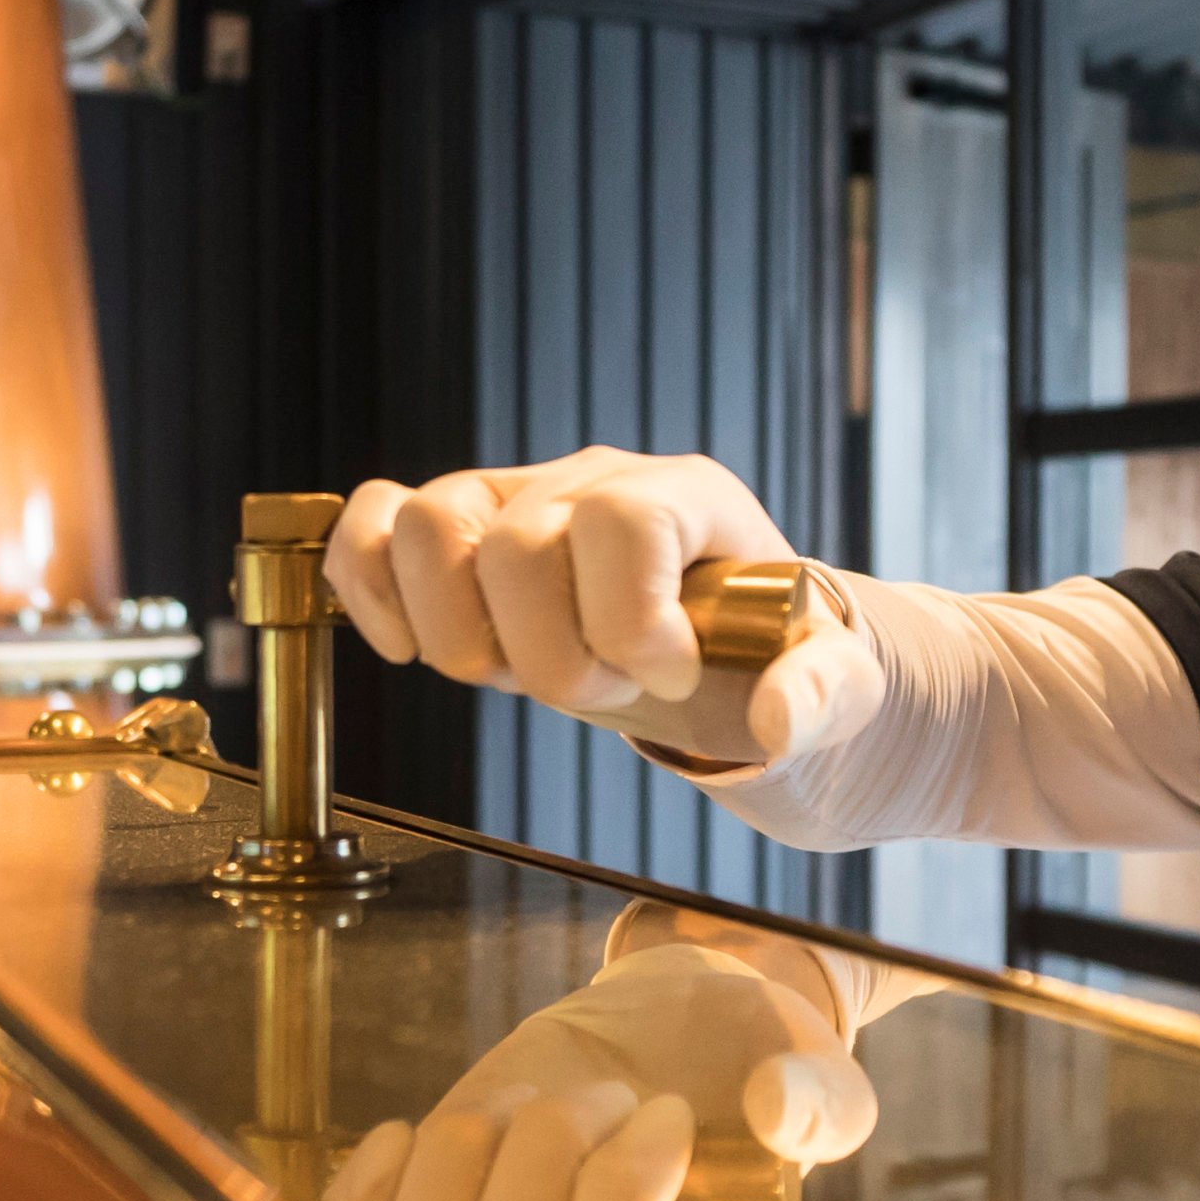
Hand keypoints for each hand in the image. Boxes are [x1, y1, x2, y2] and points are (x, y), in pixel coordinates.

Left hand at [322, 936, 877, 1200]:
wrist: (680, 1026)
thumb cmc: (752, 1059)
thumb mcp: (816, 1070)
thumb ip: (821, 1102)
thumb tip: (777, 1109)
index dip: (623, 1191)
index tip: (665, 1110)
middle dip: (557, 1136)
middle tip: (613, 1089)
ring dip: (472, 1145)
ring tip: (533, 1096)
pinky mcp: (443, 1197)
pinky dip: (370, 1181)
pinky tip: (411, 1128)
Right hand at [326, 450, 876, 763]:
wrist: (721, 652)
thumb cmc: (769, 660)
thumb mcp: (831, 684)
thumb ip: (825, 696)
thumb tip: (779, 718)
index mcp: (686, 497)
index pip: (622, 520)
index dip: (629, 617)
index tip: (665, 676)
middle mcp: (590, 482)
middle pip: (515, 543)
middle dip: (548, 655)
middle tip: (596, 693)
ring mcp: (512, 500)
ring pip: (426, 523)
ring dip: (457, 632)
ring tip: (511, 672)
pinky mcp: (456, 537)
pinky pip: (372, 526)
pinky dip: (368, 589)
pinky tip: (410, 646)